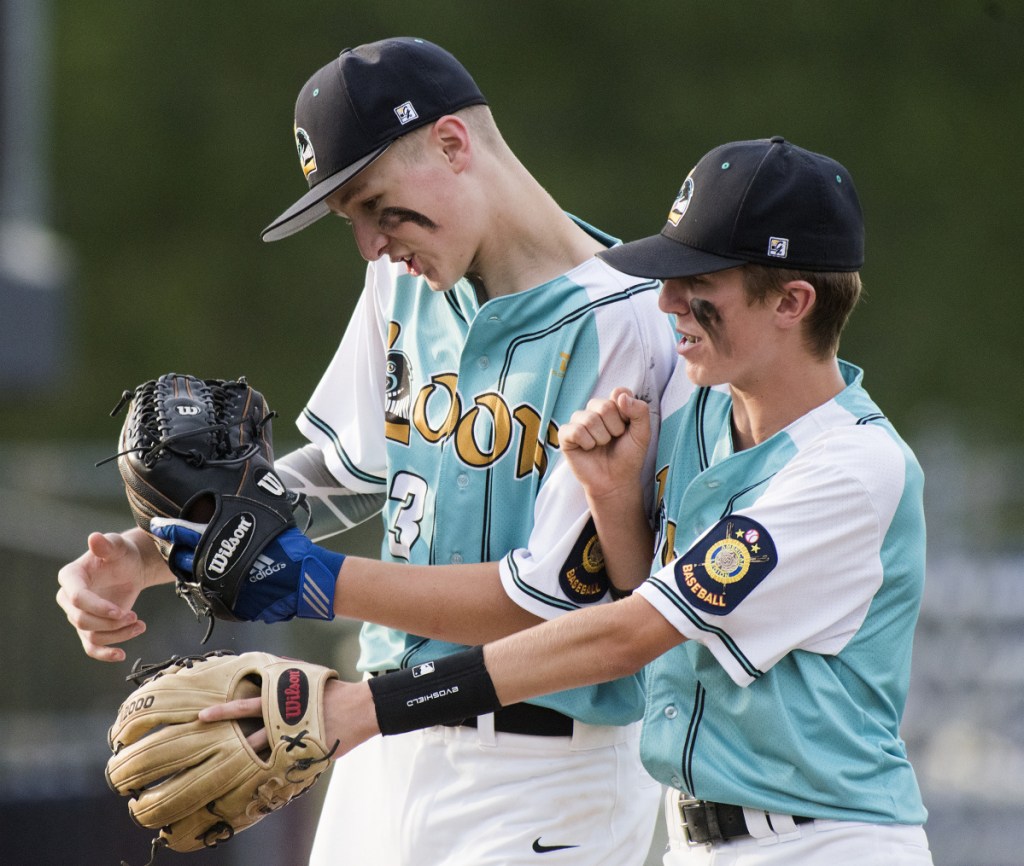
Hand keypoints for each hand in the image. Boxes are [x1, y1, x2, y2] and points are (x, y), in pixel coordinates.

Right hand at [56, 527, 169, 661]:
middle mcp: (68, 598)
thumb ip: (107, 544)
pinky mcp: (90, 628)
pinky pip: (91, 647)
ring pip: (91, 635)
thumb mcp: (118, 545)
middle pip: (82, 620)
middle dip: (110, 622)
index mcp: (70, 577)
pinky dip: (105, 653)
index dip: (98, 607)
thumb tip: (94, 538)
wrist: (130, 568)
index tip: (121, 611)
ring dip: (117, 635)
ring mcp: (78, 615)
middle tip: (135, 617)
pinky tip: (121, 655)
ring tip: (140, 625)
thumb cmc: (121, 554)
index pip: (76, 598)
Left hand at [149, 520, 344, 622]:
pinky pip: (211, 595)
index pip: (183, 532)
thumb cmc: (288, 546)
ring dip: (193, 570)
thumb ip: (240, 515)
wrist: (302, 578)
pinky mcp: (226, 605)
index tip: (158, 525)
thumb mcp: (264, 518)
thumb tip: (226, 503)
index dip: (169, 528)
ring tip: (198, 563)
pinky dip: (212, 587)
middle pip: (182, 558)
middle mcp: (213, 564)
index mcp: (220, 539)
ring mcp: (218, 587)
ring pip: (193, 578)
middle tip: (176, 545)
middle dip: (178, 552)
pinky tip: (219, 580)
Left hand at [199, 677, 378, 759]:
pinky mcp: (304, 753)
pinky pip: (283, 764)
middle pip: (248, 732)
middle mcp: (283, 719)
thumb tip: (268, 663)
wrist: (360, 708)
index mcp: (282, 700)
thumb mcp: (308, 675)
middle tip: (205, 738)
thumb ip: (287, 672)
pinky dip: (270, 769)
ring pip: (263, 751)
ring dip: (245, 758)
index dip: (224, 711)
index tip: (202, 716)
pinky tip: (256, 779)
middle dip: (226, 736)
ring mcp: (293, 739)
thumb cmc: (333, 689)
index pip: (246, 706)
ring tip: (225, 767)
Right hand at [558, 387, 651, 501]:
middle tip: (614, 440)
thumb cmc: (629, 456)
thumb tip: (619, 396)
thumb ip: (640, 411)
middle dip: (614, 428)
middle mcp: (594, 410)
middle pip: (604, 406)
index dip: (626, 412)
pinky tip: (589, 449)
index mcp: (613, 405)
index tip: (627, 428)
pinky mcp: (566, 435)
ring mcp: (578, 421)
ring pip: (589, 419)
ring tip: (602, 446)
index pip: (619, 393)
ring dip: (601, 438)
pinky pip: (575, 430)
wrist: (616, 481)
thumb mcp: (643, 433)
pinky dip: (587, 443)